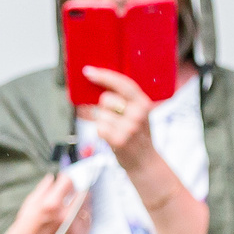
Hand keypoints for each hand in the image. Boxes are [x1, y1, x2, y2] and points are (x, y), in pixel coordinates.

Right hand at [0, 173, 90, 233]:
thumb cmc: (22, 231)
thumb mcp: (29, 205)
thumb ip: (44, 188)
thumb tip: (54, 177)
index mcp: (52, 205)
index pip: (69, 182)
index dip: (66, 179)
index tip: (64, 180)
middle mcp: (66, 218)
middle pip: (83, 194)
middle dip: (75, 191)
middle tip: (69, 193)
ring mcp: (75, 231)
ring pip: (87, 208)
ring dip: (80, 204)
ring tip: (71, 207)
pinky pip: (88, 223)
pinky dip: (82, 219)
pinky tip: (72, 220)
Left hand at [80, 66, 161, 190]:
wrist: (145, 162)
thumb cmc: (138, 136)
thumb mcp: (139, 114)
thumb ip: (125, 100)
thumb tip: (95, 88)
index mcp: (144, 103)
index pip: (122, 83)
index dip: (104, 76)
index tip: (88, 72)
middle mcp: (138, 114)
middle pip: (106, 98)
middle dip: (102, 106)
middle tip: (111, 116)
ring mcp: (129, 128)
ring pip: (100, 114)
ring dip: (102, 121)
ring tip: (114, 129)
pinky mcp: (119, 140)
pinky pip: (99, 128)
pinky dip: (100, 131)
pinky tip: (111, 137)